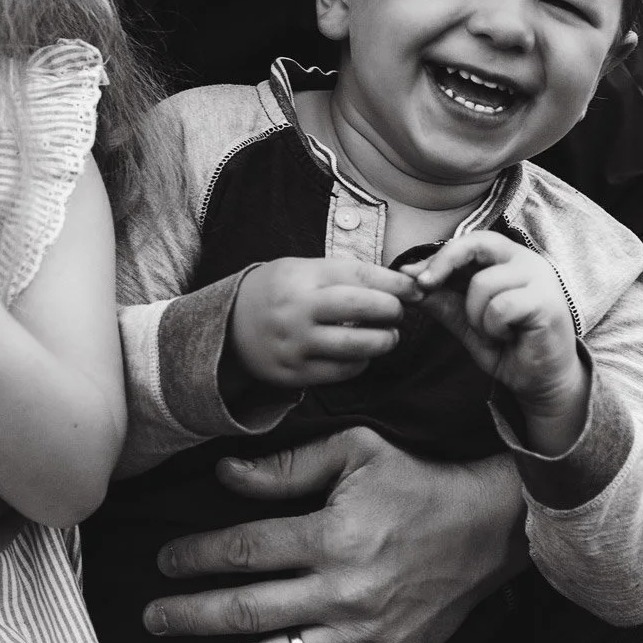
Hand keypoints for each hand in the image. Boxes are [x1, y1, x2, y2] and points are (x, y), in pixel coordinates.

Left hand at [143, 429, 528, 642]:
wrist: (486, 530)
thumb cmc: (415, 482)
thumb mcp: (354, 451)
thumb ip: (285, 467)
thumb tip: (223, 474)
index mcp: (333, 537)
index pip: (244, 552)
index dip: (195, 558)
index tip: (165, 561)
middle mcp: (343, 593)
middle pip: (246, 612)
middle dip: (189, 617)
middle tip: (152, 616)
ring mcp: (361, 636)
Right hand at [230, 257, 417, 387]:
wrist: (227, 325)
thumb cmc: (277, 292)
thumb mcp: (301, 270)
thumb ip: (344, 275)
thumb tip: (398, 285)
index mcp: (302, 277)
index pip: (359, 275)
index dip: (394, 282)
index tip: (414, 288)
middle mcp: (298, 309)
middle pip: (361, 307)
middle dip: (391, 310)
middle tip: (398, 312)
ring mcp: (295, 343)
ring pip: (356, 346)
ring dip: (383, 341)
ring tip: (389, 336)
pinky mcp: (294, 372)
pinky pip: (341, 371)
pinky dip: (361, 363)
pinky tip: (362, 355)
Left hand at [405, 232, 585, 428]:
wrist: (541, 382)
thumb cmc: (508, 347)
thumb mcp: (466, 321)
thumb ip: (443, 300)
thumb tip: (408, 278)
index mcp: (508, 259)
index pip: (469, 242)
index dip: (438, 257)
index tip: (410, 276)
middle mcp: (527, 261)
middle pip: (476, 244)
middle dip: (443, 264)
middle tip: (424, 286)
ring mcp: (540, 279)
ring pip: (482, 283)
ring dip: (475, 316)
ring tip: (493, 333)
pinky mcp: (546, 302)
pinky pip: (499, 307)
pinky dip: (492, 328)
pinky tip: (507, 338)